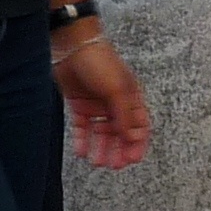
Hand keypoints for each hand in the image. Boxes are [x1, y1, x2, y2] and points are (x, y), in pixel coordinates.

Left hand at [54, 30, 150, 169]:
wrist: (71, 45)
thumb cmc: (99, 61)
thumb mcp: (116, 88)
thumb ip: (125, 115)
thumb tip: (133, 138)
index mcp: (131, 97)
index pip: (139, 125)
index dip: (137, 143)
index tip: (132, 159)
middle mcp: (115, 103)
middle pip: (120, 132)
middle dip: (119, 150)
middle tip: (114, 166)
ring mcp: (97, 105)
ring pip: (101, 132)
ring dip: (101, 148)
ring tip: (97, 162)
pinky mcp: (79, 105)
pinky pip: (83, 127)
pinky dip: (83, 140)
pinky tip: (81, 152)